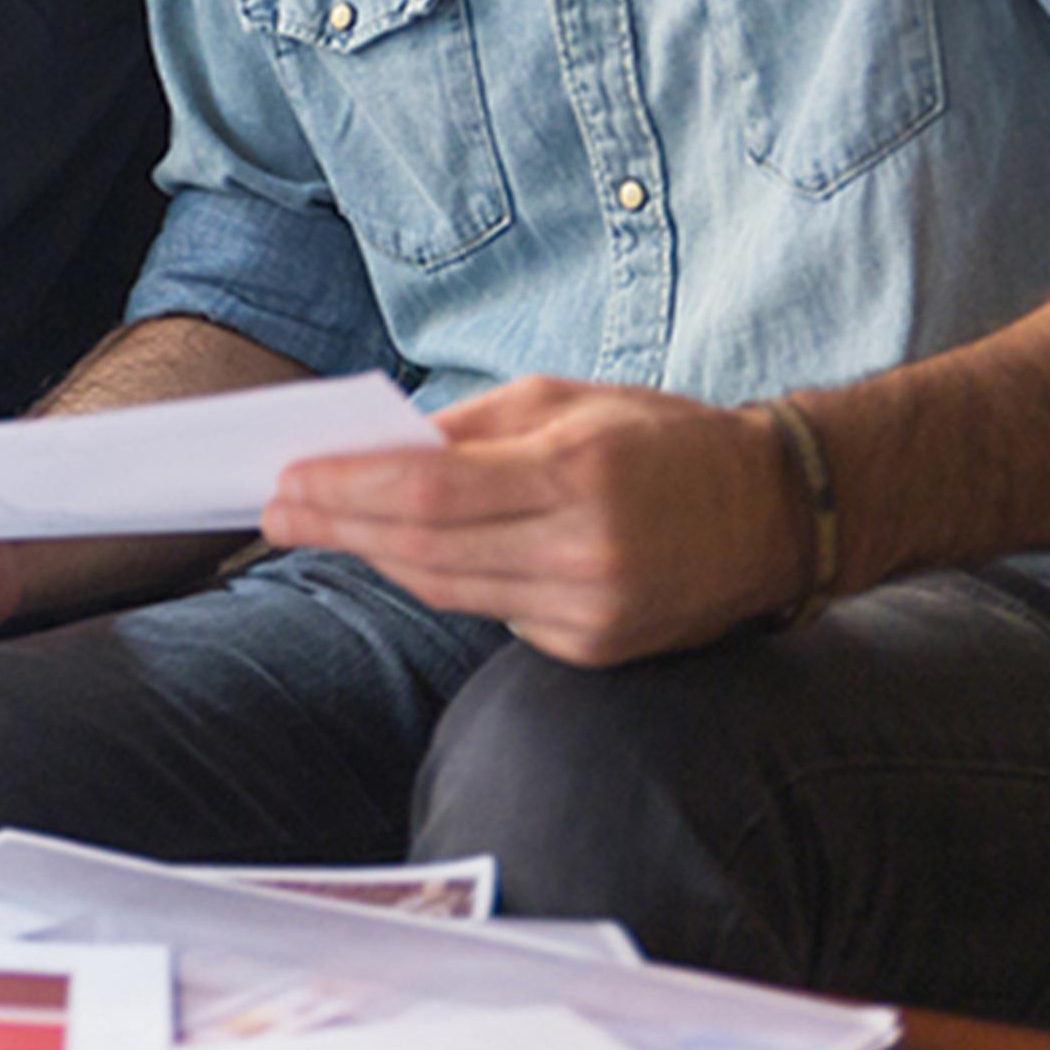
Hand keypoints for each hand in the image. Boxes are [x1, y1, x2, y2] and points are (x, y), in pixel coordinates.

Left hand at [259, 377, 806, 666]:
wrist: (776, 515)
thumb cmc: (663, 440)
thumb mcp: (567, 400)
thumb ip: (468, 426)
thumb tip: (375, 448)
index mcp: (577, 473)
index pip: (430, 493)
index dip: (346, 490)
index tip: (284, 478)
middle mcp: (584, 553)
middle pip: (426, 549)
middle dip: (339, 526)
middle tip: (274, 508)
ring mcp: (591, 612)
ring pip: (448, 589)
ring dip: (374, 558)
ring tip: (314, 528)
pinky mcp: (594, 649)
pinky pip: (492, 613)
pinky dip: (442, 581)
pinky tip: (398, 556)